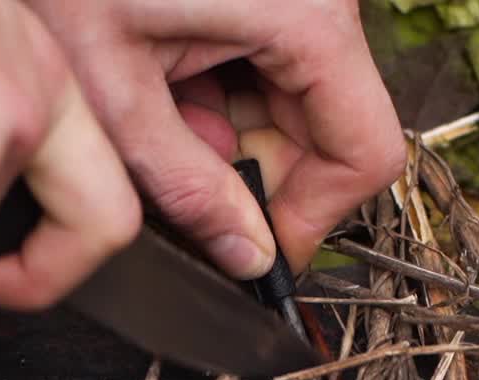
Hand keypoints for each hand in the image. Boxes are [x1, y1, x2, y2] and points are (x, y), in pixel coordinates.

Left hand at [21, 0, 405, 274]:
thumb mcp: (116, 92)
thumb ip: (186, 184)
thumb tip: (248, 255)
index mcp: (304, 18)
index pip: (363, 153)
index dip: (310, 218)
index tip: (255, 252)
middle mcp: (318, 1)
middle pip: (328, 130)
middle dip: (254, 172)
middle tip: (177, 183)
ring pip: (296, 105)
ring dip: (227, 134)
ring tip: (154, 115)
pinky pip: (266, 66)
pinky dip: (214, 94)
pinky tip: (161, 83)